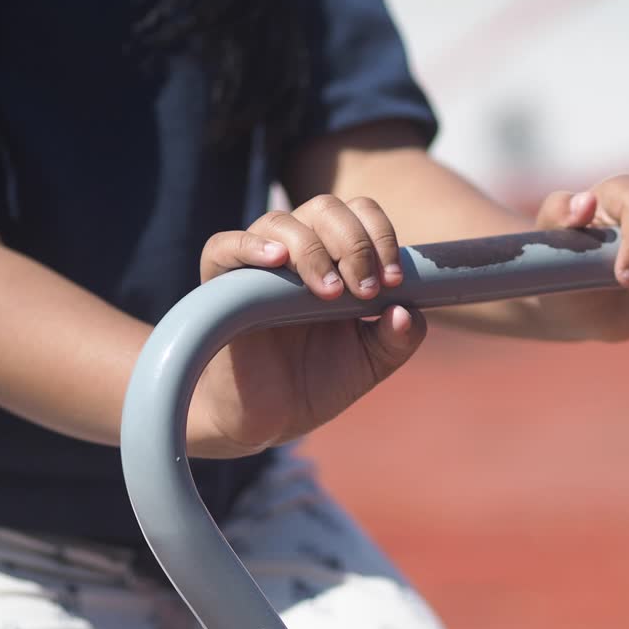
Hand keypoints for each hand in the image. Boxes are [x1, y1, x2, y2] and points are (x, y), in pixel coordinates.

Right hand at [188, 195, 426, 457]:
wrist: (270, 420)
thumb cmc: (319, 381)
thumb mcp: (372, 361)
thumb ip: (399, 337)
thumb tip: (407, 312)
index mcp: (337, 257)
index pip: (361, 214)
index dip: (381, 236)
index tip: (394, 281)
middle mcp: (298, 250)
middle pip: (326, 208)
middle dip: (354, 243)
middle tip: (366, 290)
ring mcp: (257, 264)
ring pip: (280, 222)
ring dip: (313, 250)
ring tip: (330, 293)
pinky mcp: (220, 284)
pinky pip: (224, 246)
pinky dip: (250, 246)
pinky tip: (277, 262)